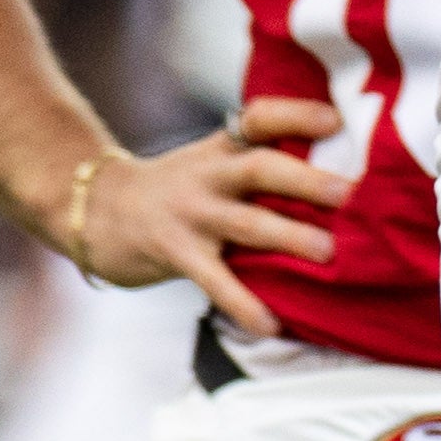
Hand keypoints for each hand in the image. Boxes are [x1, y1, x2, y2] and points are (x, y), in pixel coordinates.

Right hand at [67, 96, 343, 334]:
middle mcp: (209, 175)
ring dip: (289, 237)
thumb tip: (336, 185)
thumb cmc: (174, 190)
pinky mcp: (176, 253)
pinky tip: (270, 324)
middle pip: (261, 168)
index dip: (297, 115)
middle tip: (347, 193)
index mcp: (222, 148)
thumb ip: (259, 166)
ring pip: (247, 224)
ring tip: (328, 252)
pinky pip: (215, 281)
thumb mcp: (209, 162)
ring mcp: (192, 214)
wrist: (93, 210)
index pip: (260, 119)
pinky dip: (243, 304)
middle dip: (305, 181)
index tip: (335, 120)